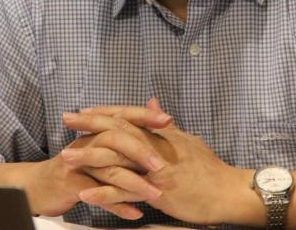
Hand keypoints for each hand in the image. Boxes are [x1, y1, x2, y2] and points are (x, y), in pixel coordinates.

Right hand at [35, 102, 170, 219]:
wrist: (39, 185)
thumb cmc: (76, 167)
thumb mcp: (100, 149)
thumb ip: (125, 135)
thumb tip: (154, 119)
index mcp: (97, 131)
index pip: (123, 117)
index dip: (145, 116)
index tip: (169, 120)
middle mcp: (88, 142)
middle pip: (115, 138)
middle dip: (140, 150)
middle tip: (161, 165)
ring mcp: (78, 163)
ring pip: (109, 170)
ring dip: (134, 183)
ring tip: (155, 194)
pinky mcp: (71, 184)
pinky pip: (97, 195)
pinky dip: (117, 205)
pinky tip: (135, 212)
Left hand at [63, 99, 246, 225]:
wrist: (228, 192)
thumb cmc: (210, 170)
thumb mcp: (187, 141)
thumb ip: (165, 125)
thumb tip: (152, 104)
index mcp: (162, 135)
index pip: (128, 117)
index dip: (105, 113)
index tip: (85, 110)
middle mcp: (156, 147)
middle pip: (118, 130)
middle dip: (90, 124)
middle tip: (67, 120)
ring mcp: (156, 169)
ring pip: (117, 159)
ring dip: (89, 157)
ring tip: (67, 158)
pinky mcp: (158, 191)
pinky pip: (126, 191)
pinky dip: (104, 192)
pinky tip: (85, 192)